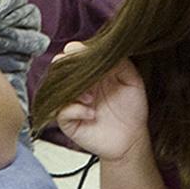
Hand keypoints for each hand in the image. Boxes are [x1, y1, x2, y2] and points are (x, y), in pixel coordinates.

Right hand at [51, 48, 150, 162]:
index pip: (74, 55)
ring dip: (73, 90)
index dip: (74, 51)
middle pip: (59, 67)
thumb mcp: (132, 81)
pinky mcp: (69, 122)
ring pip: (57, 88)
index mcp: (92, 73)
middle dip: (67, 66)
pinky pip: (61, 112)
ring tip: (91, 98)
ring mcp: (72, 103)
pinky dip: (75, 110)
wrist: (132, 138)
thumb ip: (121, 63)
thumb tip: (104, 50)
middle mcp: (79, 86)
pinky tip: (91, 113)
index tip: (78, 49)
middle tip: (82, 73)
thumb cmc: (132, 110)